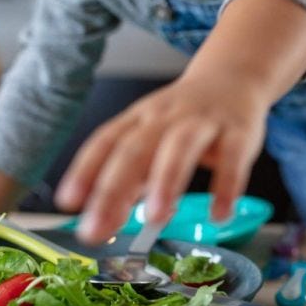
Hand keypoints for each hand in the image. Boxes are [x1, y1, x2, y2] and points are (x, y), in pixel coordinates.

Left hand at [55, 72, 267, 242]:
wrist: (233, 78)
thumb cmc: (185, 117)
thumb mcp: (152, 138)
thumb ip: (130, 178)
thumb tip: (104, 217)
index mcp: (140, 119)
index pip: (106, 141)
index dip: (84, 170)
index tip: (67, 202)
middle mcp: (166, 117)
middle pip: (136, 148)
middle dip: (114, 188)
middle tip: (98, 227)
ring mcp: (203, 122)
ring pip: (181, 147)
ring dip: (166, 181)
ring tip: (156, 218)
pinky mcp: (238, 132)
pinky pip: (232, 159)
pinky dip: (226, 186)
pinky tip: (219, 214)